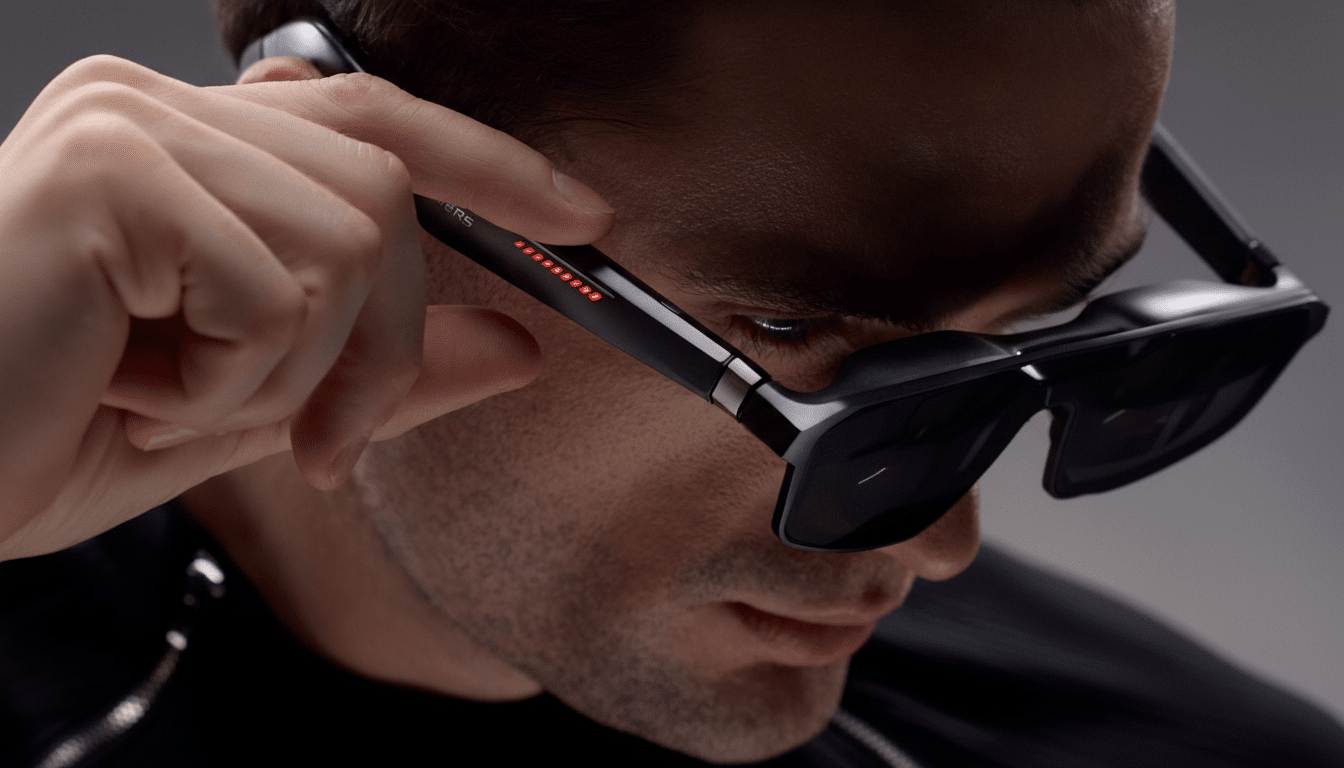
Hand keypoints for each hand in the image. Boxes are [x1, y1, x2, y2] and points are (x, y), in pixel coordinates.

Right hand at [0, 55, 612, 559]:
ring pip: (352, 243)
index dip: (490, 163)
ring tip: (184, 408)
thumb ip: (384, 369)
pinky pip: (278, 290)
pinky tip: (135, 391)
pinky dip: (233, 382)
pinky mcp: (113, 176)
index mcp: (183, 147)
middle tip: (324, 446)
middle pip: (385, 191)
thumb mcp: (251, 411)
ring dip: (300, 374)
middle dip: (389, 343)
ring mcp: (132, 130)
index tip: (580, 215)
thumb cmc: (35, 433)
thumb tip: (513, 342)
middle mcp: (156, 110)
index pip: (374, 118)